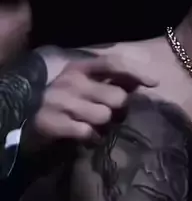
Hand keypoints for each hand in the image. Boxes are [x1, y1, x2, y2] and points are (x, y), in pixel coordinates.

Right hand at [24, 54, 157, 146]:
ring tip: (95, 125)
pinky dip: (93, 138)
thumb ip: (115, 80)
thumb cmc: (68, 99)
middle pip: (117, 96)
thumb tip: (147, 80)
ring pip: (105, 116)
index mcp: (80, 67)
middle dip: (120, 109)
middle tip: (111, 113)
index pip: (113, 63)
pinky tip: (87, 136)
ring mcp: (59, 101)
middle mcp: (70, 81)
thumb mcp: (88, 83)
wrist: (28, 119)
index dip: (137, 71)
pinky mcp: (52, 123)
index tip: (155, 83)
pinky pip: (88, 132)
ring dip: (105, 125)